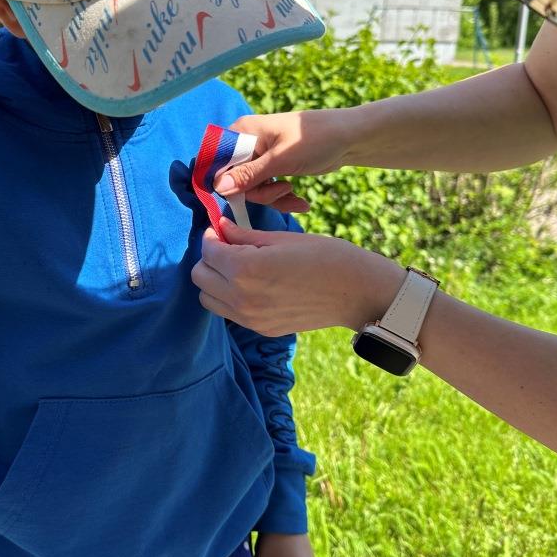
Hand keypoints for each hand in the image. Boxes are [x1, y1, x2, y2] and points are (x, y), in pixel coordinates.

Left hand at [192, 219, 404, 336]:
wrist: (357, 292)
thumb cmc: (325, 256)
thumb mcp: (282, 238)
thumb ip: (243, 236)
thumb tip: (221, 227)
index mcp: (246, 269)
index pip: (208, 250)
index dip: (213, 236)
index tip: (223, 230)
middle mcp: (242, 297)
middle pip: (200, 276)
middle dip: (210, 258)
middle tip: (230, 247)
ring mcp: (250, 318)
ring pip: (208, 298)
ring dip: (216, 280)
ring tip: (239, 267)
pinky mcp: (260, 329)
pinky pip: (228, 312)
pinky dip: (230, 297)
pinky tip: (252, 285)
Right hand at [213, 110, 353, 211]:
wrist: (349, 139)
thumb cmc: (314, 139)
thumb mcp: (280, 160)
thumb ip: (248, 175)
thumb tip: (217, 187)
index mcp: (242, 132)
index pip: (217, 161)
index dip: (224, 182)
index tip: (241, 196)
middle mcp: (248, 144)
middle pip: (236, 181)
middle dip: (260, 193)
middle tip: (282, 191)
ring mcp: (261, 158)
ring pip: (254, 190)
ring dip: (275, 198)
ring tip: (295, 195)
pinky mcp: (275, 170)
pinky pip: (269, 191)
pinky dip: (284, 198)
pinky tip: (302, 203)